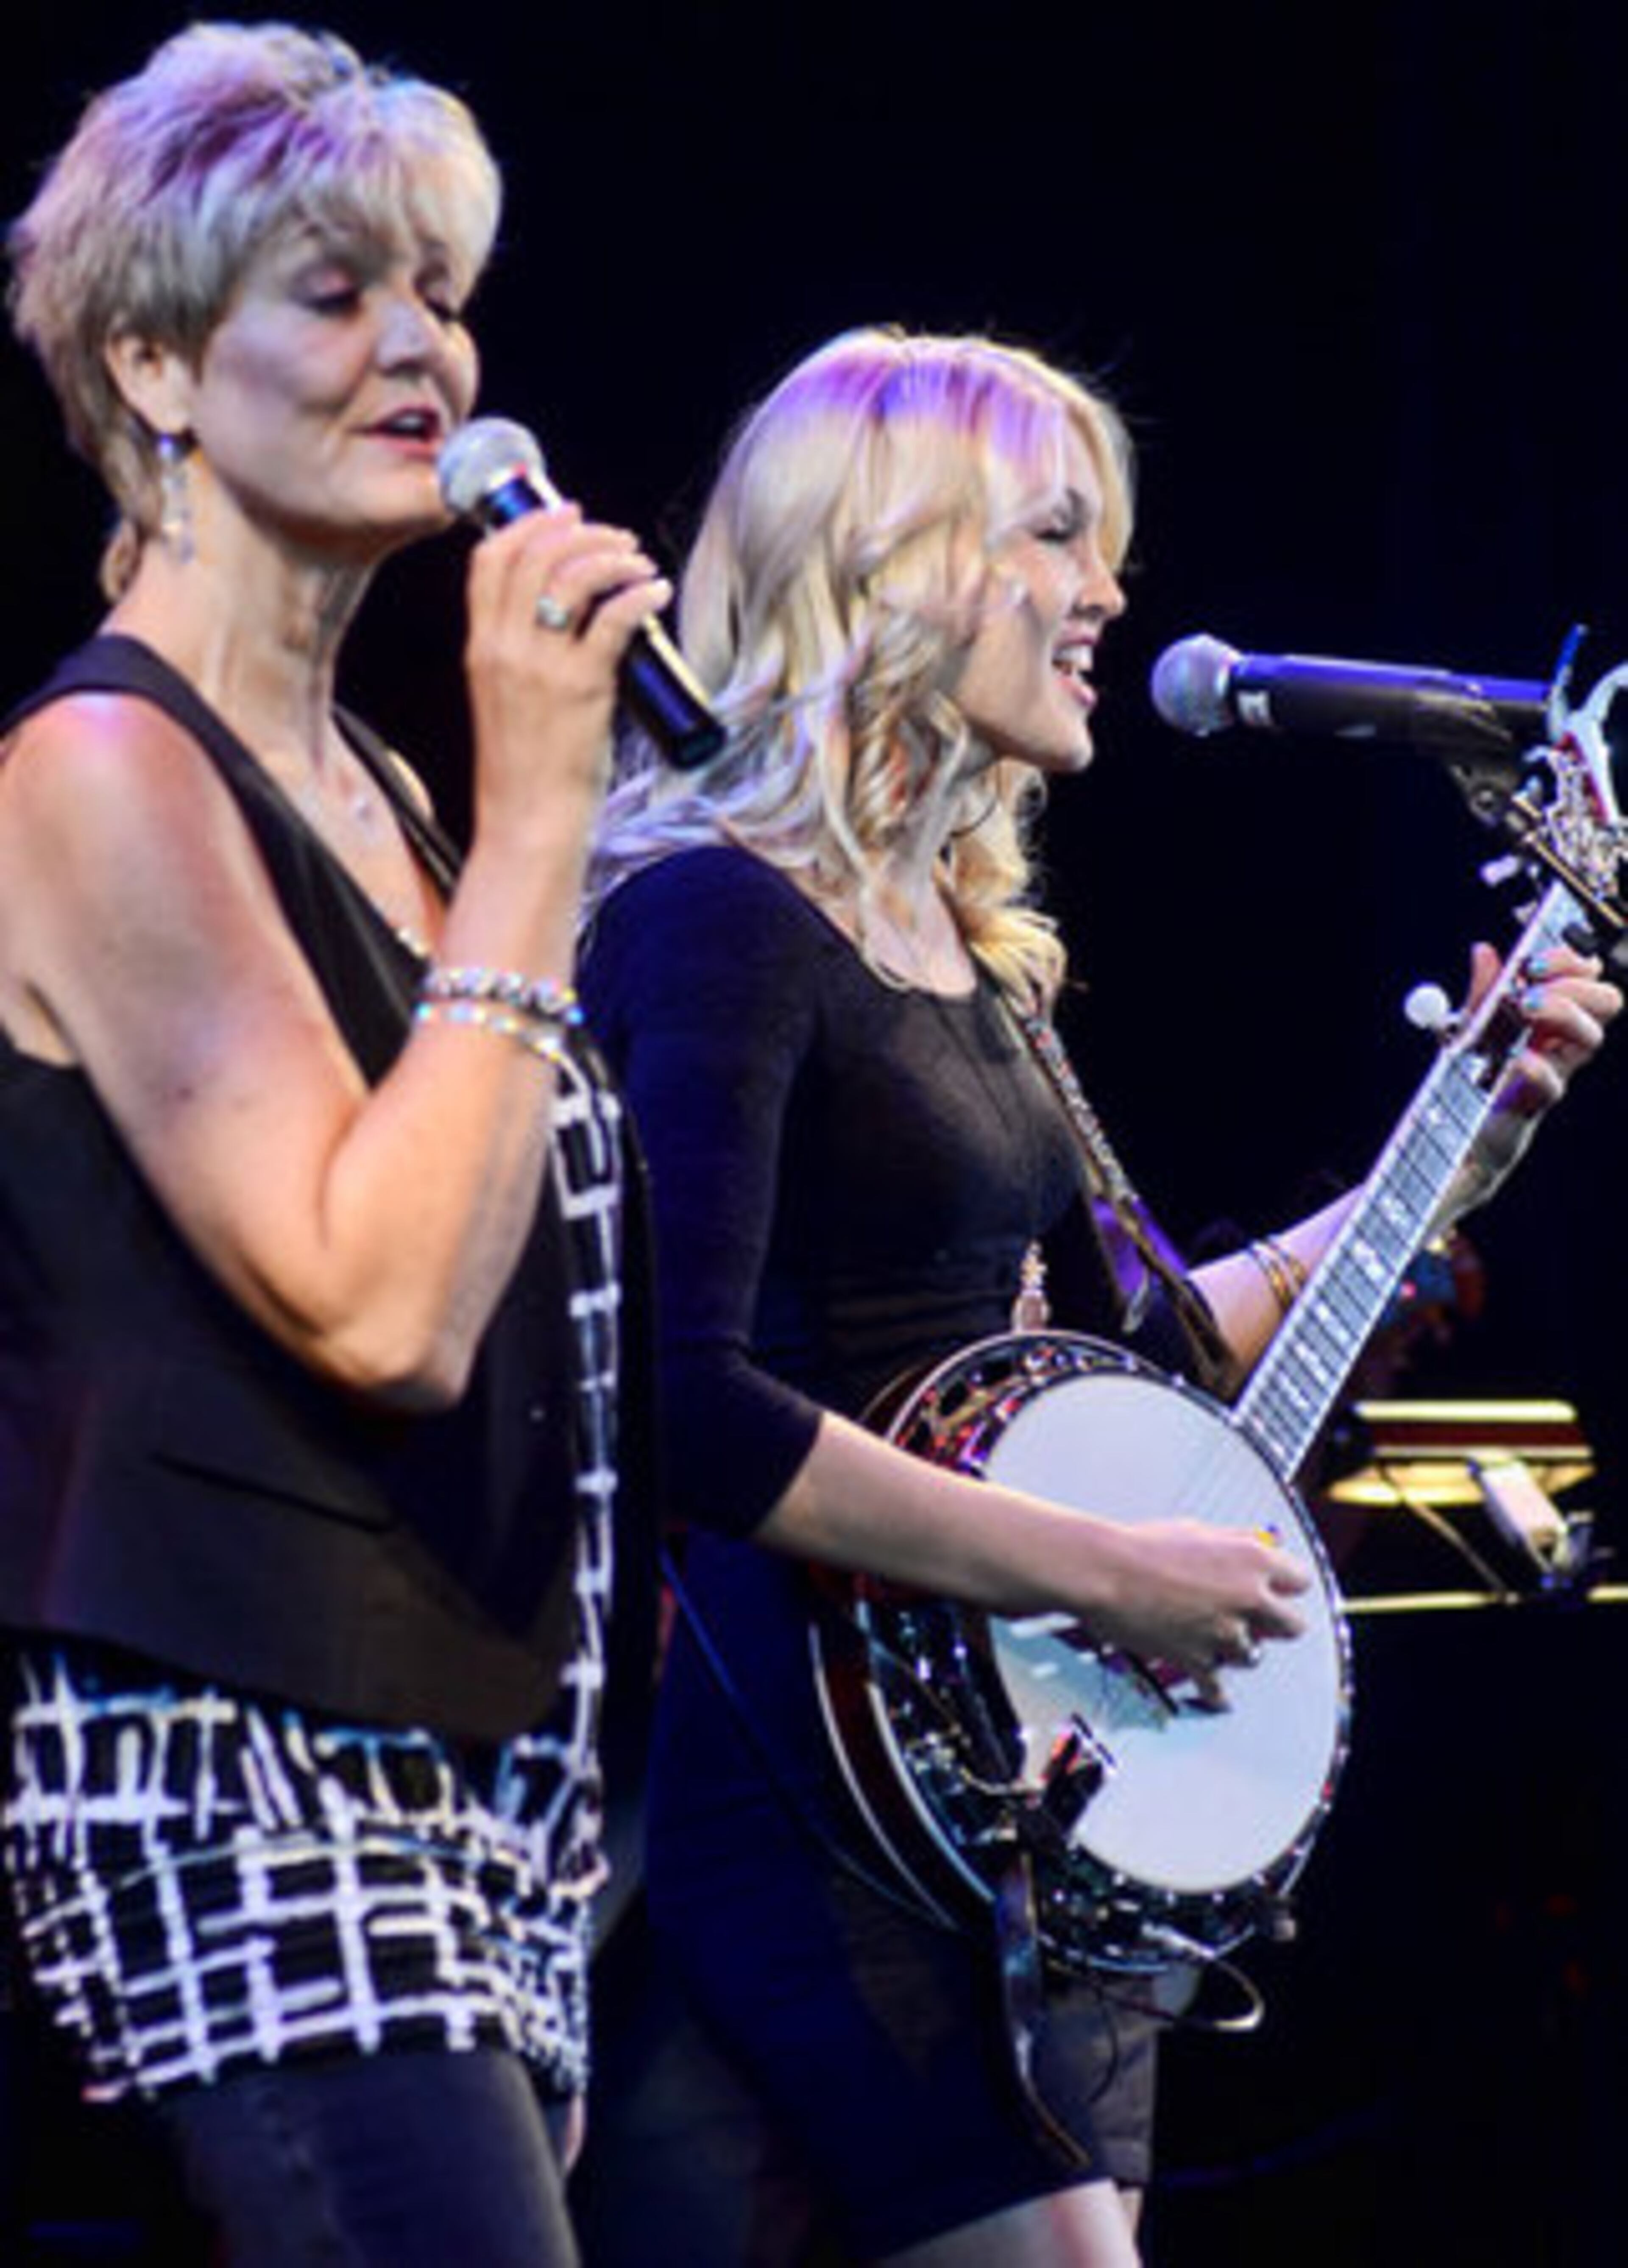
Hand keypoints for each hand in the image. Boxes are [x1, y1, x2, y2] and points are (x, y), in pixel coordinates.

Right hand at [462, 499, 671, 824]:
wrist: (527, 824)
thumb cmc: (524, 772)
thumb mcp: (503, 702)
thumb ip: (519, 659)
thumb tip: (568, 623)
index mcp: (480, 649)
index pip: (489, 561)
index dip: (527, 524)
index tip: (562, 515)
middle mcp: (505, 649)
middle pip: (534, 554)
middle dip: (578, 529)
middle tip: (614, 535)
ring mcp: (543, 667)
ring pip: (574, 575)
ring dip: (612, 555)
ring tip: (638, 563)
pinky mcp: (583, 688)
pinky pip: (615, 616)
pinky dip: (640, 593)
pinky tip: (656, 592)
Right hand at [1087, 1519, 1308, 1685]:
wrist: (1103, 1571)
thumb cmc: (1142, 1546)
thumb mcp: (1198, 1530)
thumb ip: (1235, 1542)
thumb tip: (1258, 1543)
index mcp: (1252, 1559)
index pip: (1300, 1580)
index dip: (1286, 1587)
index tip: (1280, 1591)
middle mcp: (1246, 1598)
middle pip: (1291, 1626)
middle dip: (1276, 1624)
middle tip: (1262, 1621)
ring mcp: (1223, 1632)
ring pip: (1253, 1655)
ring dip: (1238, 1649)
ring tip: (1220, 1640)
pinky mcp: (1197, 1660)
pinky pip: (1217, 1687)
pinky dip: (1216, 1694)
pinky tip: (1219, 1697)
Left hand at [1448, 939, 1620, 1215]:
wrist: (1452, 1139)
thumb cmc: (1468, 1082)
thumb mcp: (1470, 1028)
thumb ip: (1482, 993)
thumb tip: (1485, 951)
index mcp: (1548, 1019)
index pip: (1587, 978)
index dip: (1574, 960)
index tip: (1539, 957)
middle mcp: (1559, 1044)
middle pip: (1605, 1002)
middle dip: (1577, 983)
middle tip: (1534, 985)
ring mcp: (1552, 1073)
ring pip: (1591, 1037)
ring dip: (1563, 1012)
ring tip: (1527, 1006)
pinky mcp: (1534, 1104)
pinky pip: (1553, 1084)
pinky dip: (1536, 1066)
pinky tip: (1516, 1057)